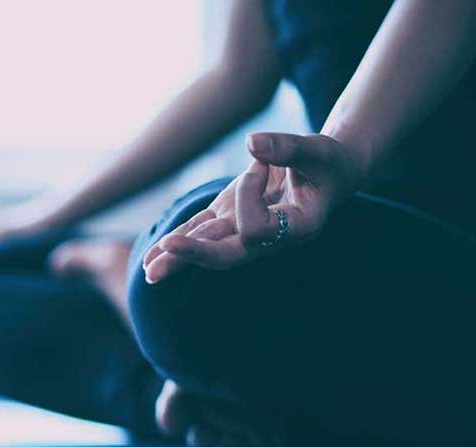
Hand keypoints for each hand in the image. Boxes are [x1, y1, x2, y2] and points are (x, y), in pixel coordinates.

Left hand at [143, 132, 364, 282]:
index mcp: (296, 230)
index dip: (248, 194)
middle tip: (158, 269)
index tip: (260, 164)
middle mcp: (269, 238)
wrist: (328, 174)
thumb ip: (288, 148)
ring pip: (208, 247)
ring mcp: (245, 230)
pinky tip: (154, 256)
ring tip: (148, 271)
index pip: (256, 229)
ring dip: (176, 258)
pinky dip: (178, 241)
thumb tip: (252, 143)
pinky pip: (202, 232)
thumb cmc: (329, 163)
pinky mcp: (230, 218)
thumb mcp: (317, 150)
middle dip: (193, 257)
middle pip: (227, 256)